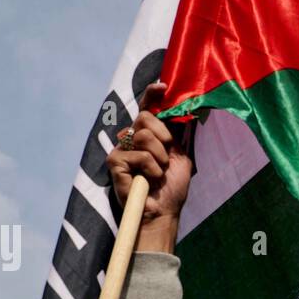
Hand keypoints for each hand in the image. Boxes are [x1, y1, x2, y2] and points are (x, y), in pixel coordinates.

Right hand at [106, 81, 193, 252]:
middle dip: (163, 136)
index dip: (152, 94)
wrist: (163, 212)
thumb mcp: (180, 156)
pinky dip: (151, 168)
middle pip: (145, 117)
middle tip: (167, 157)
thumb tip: (185, 111)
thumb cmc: (171, 188)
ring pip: (143, 135)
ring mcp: (121, 149)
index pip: (146, 108)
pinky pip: (138, 154)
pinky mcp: (114, 162)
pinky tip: (150, 180)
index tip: (163, 86)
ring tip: (159, 172)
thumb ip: (177, 134)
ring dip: (159, 157)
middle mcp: (132, 139)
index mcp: (148, 136)